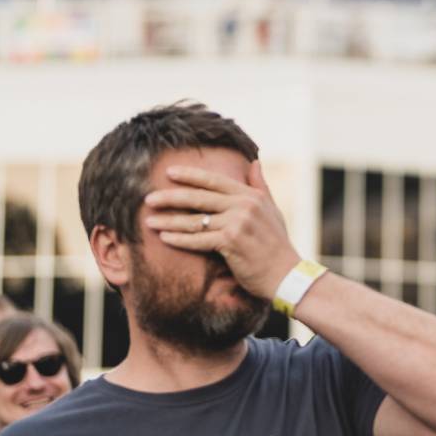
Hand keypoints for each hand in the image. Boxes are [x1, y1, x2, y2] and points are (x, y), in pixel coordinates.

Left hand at [146, 161, 299, 300]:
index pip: (215, 181)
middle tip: (149, 199)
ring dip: (169, 221)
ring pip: (195, 220)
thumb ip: (260, 186)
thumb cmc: (277, 243)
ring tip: (149, 221)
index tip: (170, 172)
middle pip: (199, 198)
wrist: (286, 273)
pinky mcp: (231, 242)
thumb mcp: (272, 210)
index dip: (190, 175)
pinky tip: (164, 238)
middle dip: (171, 197)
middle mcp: (244, 205)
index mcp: (251, 195)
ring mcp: (238, 223)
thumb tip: (254, 162)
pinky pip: (198, 240)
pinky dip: (179, 240)